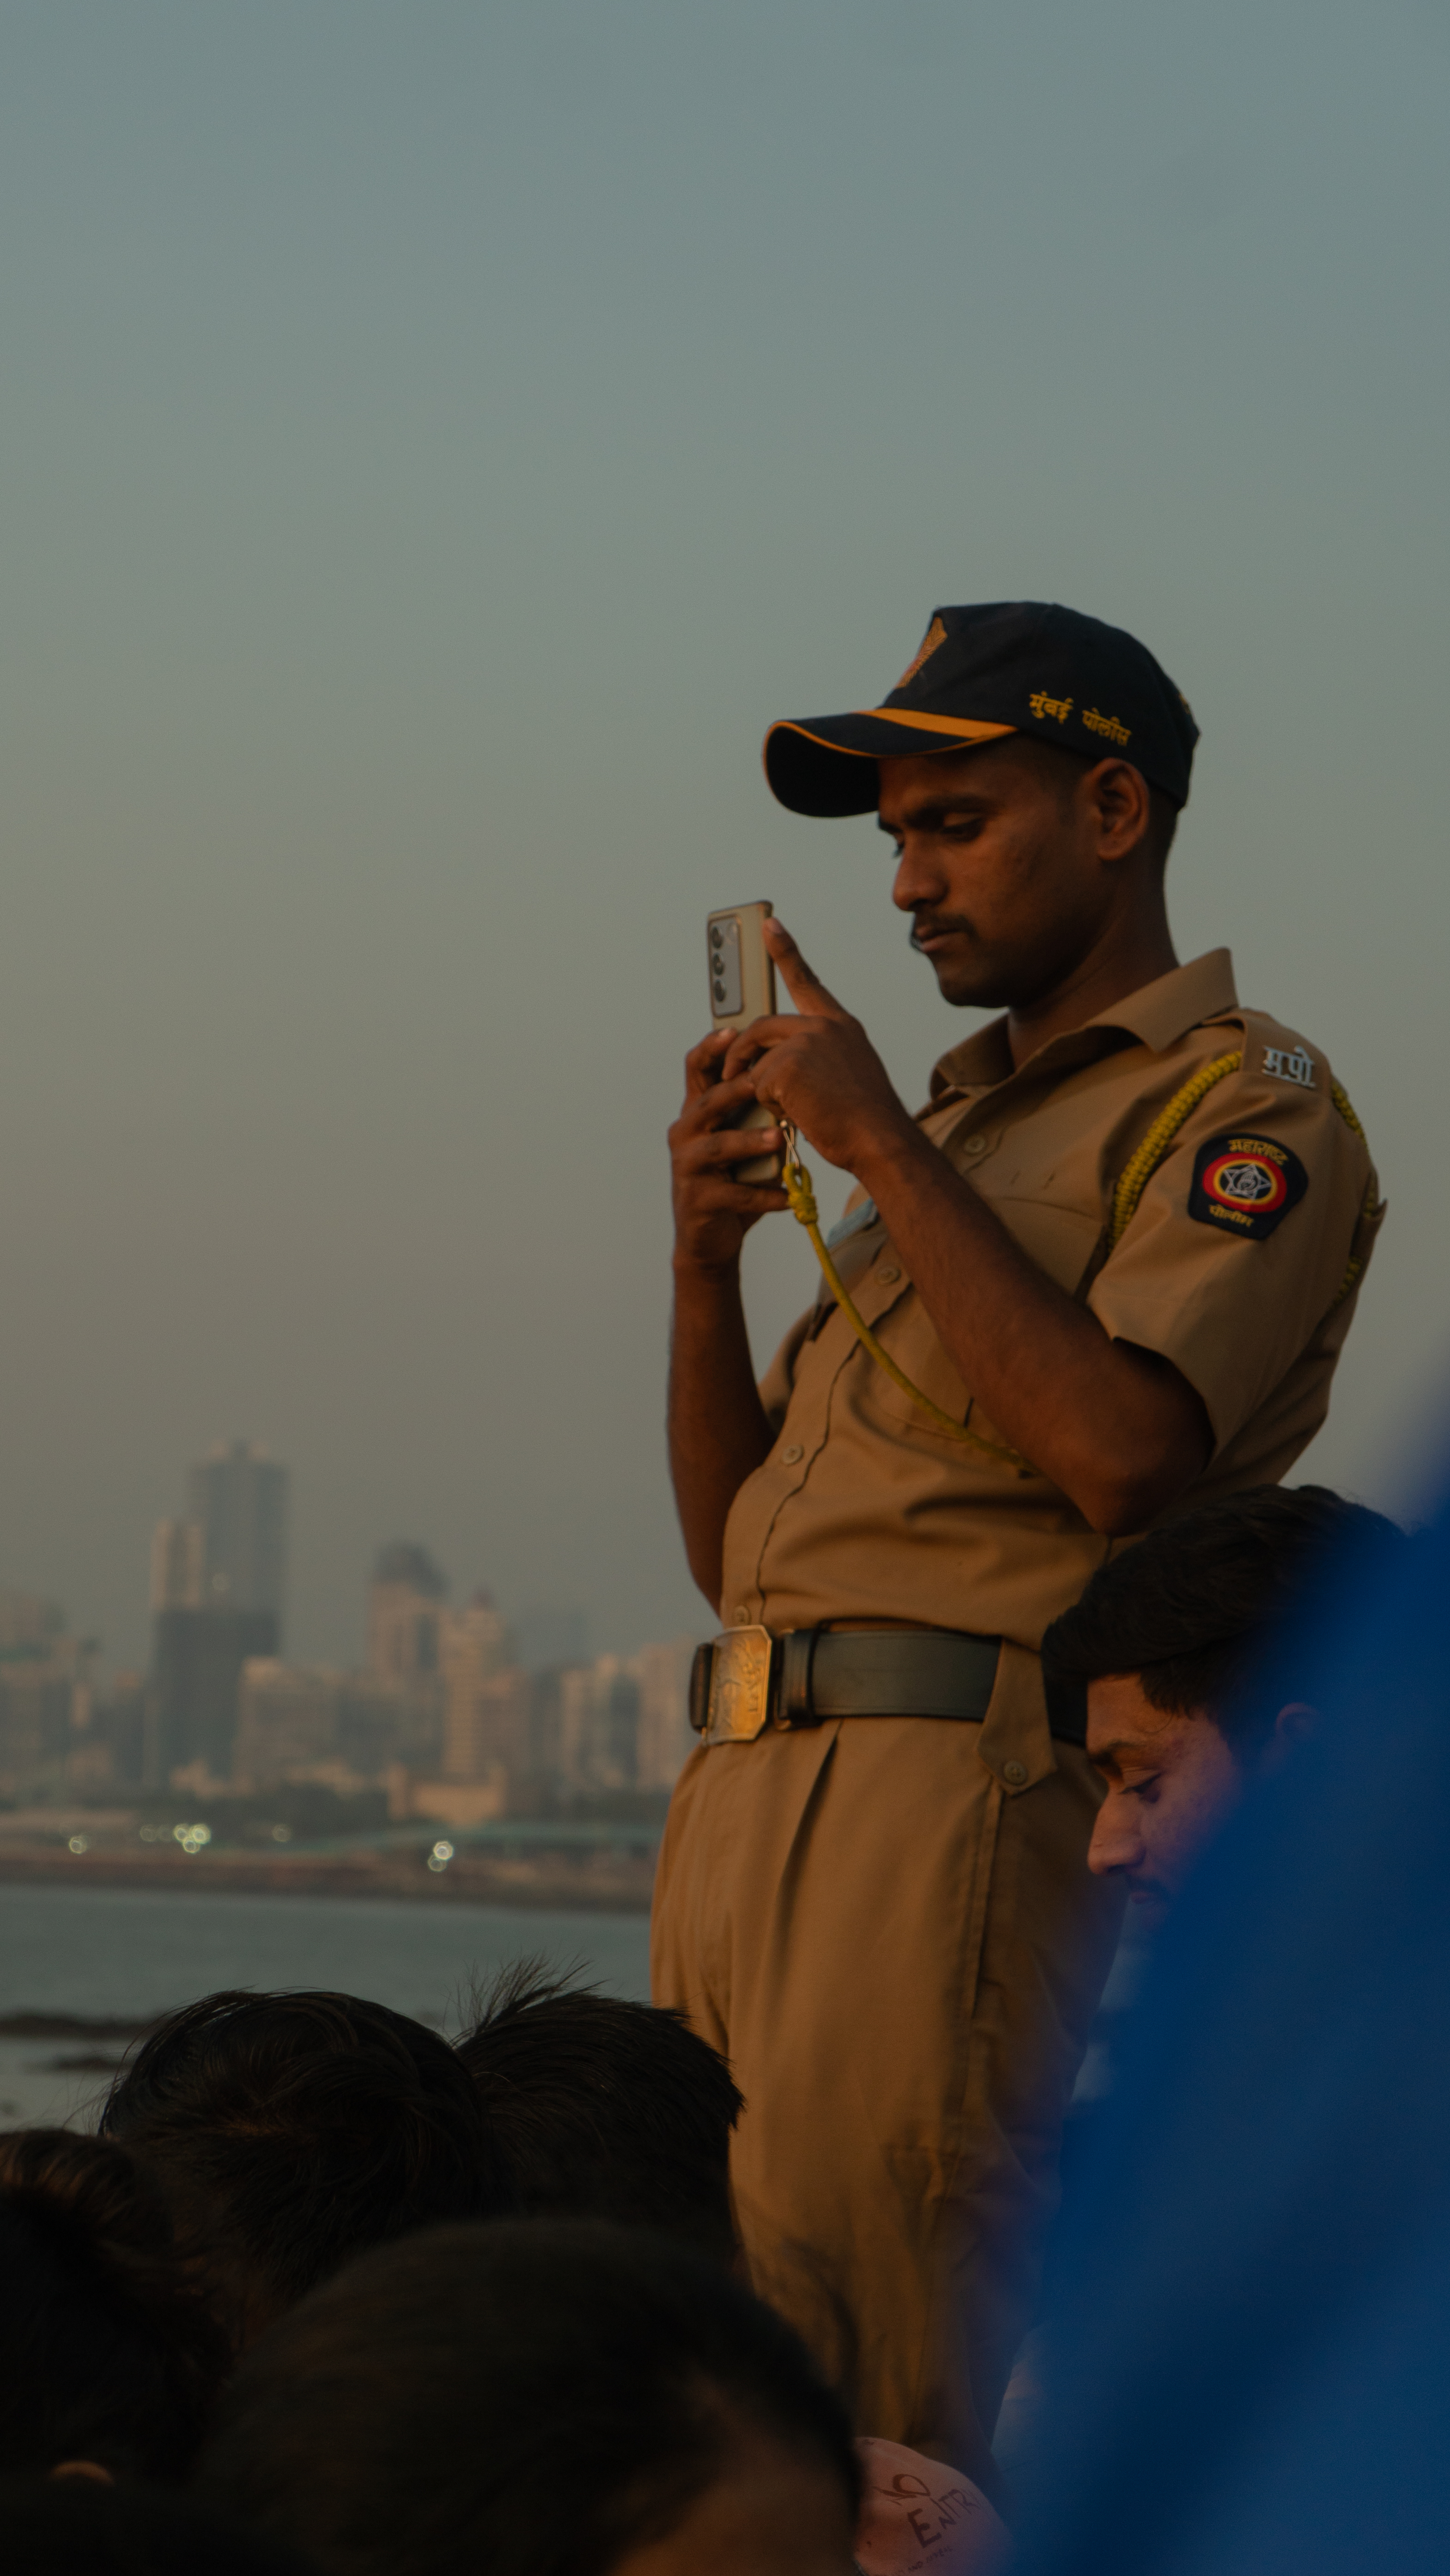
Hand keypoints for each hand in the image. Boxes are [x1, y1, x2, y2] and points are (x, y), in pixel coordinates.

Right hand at [669, 1029, 788, 1274]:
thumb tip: (792, 1070)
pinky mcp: (698, 1199)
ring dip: (749, 1142)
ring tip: (777, 1138)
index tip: (733, 1031)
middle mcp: (686, 1133)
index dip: (711, 1048)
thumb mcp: (738, 1136)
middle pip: (707, 1102)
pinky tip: (786, 1195)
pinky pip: (733, 1193)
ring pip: (718, 1147)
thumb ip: (752, 1108)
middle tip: (764, 1081)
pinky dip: (763, 1195)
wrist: (710, 1238)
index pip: (697, 1070)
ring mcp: (688, 1166)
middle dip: (735, 1090)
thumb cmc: (732, 1178)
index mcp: (697, 1112)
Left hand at [722, 921, 916, 1174]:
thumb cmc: (862, 1121)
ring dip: (761, 1088)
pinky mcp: (788, 1063)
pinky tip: (799, 1114)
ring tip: (789, 1108)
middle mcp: (824, 1026)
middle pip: (763, 1027)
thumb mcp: (846, 1076)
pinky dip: (770, 1105)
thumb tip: (773, 1066)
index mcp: (841, 1026)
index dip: (786, 953)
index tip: (770, 926)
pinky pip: (756, 1083)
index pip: (807, 982)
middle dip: (740, 1051)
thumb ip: (817, 1059)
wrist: (879, 1139)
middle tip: (729, 1072)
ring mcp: (806, 1041)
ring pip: (758, 1060)